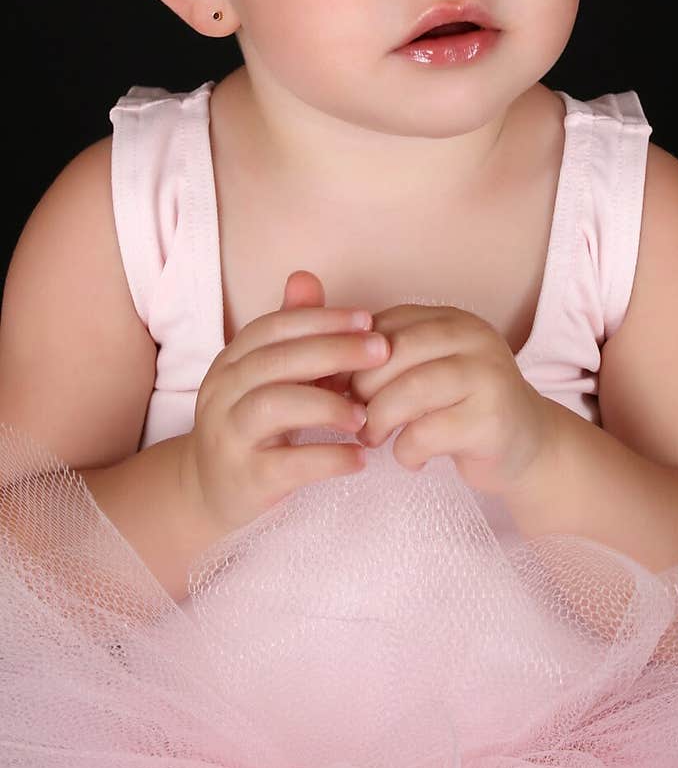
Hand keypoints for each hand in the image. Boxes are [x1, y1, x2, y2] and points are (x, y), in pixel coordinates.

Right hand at [182, 271, 385, 534]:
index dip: (320, 319)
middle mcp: (222, 393)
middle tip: (382, 352)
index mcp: (231, 362)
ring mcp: (228, 436)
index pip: (273, 327)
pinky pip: (286, 465)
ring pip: (272, 406)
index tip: (367, 319)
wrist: (206, 491)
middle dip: (333, 351)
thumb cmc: (251, 423)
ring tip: (366, 414)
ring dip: (327, 404)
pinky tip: (360, 458)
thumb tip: (306, 276)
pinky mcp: (244, 479)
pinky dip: (327, 458)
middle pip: (276, 361)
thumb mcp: (267, 375)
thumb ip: (290, 330)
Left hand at [348, 303, 555, 494]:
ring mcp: (487, 375)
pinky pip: (427, 432)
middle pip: (390, 353)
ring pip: (408, 390)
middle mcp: (472, 337)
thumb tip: (314, 365)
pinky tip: (411, 458)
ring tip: (374, 439)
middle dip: (360, 390)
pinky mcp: (492, 418)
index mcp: (450, 319)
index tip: (337, 389)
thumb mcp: (425, 373)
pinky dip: (406, 451)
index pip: (382, 324)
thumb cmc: (461, 410)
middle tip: (354, 418)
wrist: (529, 448)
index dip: (349, 359)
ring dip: (378, 421)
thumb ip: (383, 359)